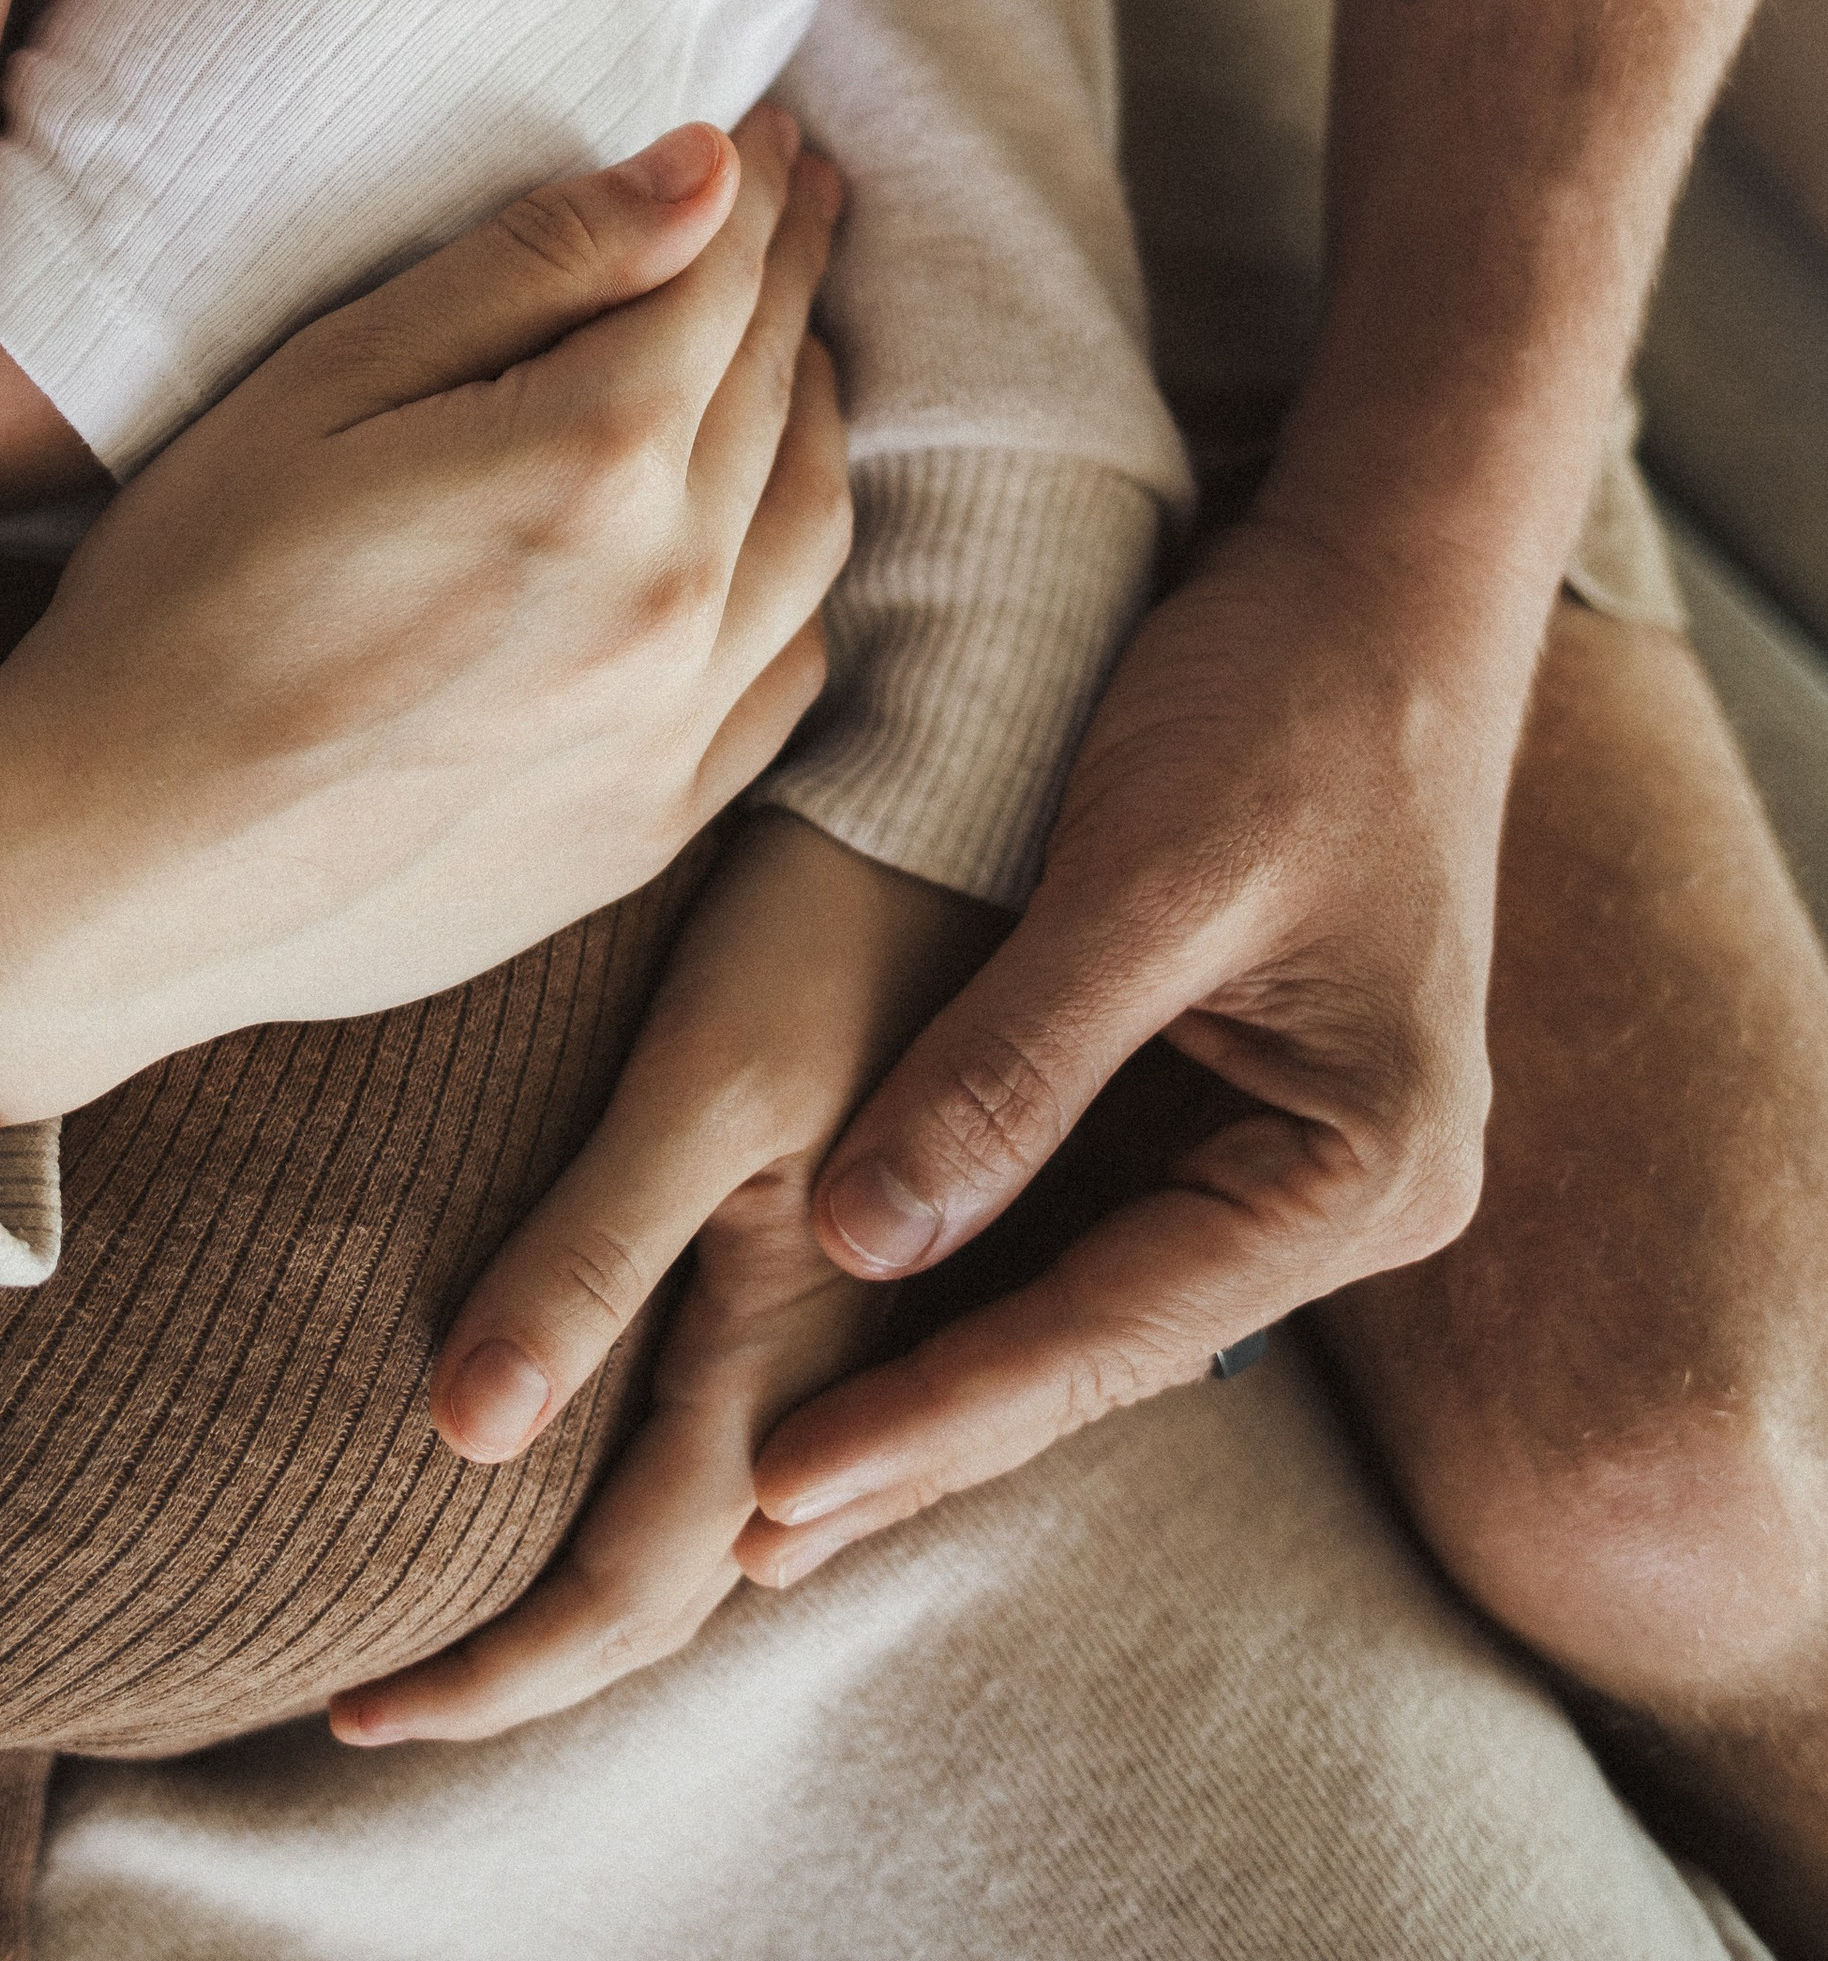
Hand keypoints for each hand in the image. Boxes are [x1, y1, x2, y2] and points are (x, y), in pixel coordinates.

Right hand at [0, 108, 853, 1127]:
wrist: (118, 866)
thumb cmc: (186, 598)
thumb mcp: (328, 380)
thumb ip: (532, 266)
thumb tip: (703, 171)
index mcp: (593, 462)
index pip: (720, 277)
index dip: (752, 186)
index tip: (766, 130)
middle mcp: (674, 597)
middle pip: (778, 385)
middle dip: (793, 272)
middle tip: (800, 197)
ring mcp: (676, 725)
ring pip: (813, 524)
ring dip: (814, 411)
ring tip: (790, 342)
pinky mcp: (655, 822)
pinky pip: (789, 666)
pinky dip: (795, 569)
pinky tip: (758, 530)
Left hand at [326, 815, 987, 1743]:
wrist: (980, 800)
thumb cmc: (834, 917)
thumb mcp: (697, 1078)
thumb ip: (590, 1257)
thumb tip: (461, 1437)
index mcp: (807, 1351)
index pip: (637, 1587)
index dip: (501, 1669)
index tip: (361, 1712)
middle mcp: (858, 1365)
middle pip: (684, 1586)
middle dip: (533, 1661)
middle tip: (384, 1703)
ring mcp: (881, 1315)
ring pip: (730, 1524)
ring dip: (598, 1590)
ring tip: (471, 1625)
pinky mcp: (883, 1249)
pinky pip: (772, 1438)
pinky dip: (665, 1502)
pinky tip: (613, 1480)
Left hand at [734, 507, 1514, 1573]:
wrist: (1375, 581)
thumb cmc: (1283, 701)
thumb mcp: (1144, 875)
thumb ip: (1012, 1061)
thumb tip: (865, 1241)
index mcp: (1364, 1169)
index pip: (1110, 1332)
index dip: (935, 1412)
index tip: (778, 1485)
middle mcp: (1340, 1195)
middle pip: (1095, 1347)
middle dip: (927, 1436)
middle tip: (746, 1539)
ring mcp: (1283, 1153)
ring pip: (1078, 1295)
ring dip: (936, 1371)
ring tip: (778, 1483)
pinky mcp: (1220, 1094)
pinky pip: (1078, 1211)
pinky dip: (967, 1264)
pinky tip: (861, 1325)